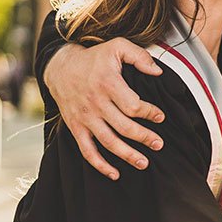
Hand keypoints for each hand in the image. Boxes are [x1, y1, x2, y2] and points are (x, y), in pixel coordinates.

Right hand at [45, 38, 166, 179]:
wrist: (60, 67)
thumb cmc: (94, 58)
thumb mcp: (117, 47)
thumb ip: (139, 56)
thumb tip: (158, 71)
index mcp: (108, 84)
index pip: (132, 105)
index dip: (149, 113)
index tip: (160, 117)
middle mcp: (96, 103)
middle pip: (123, 127)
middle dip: (144, 138)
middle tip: (159, 144)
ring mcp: (85, 118)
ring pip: (108, 142)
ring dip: (127, 155)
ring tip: (144, 163)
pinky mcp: (76, 127)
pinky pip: (87, 151)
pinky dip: (100, 165)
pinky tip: (115, 173)